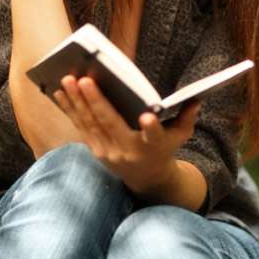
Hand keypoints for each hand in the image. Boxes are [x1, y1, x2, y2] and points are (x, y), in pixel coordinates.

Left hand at [53, 76, 204, 206]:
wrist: (145, 178)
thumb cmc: (164, 149)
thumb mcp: (180, 136)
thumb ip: (188, 117)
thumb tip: (197, 98)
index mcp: (154, 146)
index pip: (154, 137)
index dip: (151, 128)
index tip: (148, 117)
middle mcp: (129, 151)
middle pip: (110, 124)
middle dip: (96, 101)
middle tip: (84, 80)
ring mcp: (109, 152)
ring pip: (91, 124)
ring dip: (77, 102)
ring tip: (67, 81)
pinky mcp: (96, 150)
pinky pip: (81, 127)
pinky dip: (71, 109)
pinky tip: (61, 93)